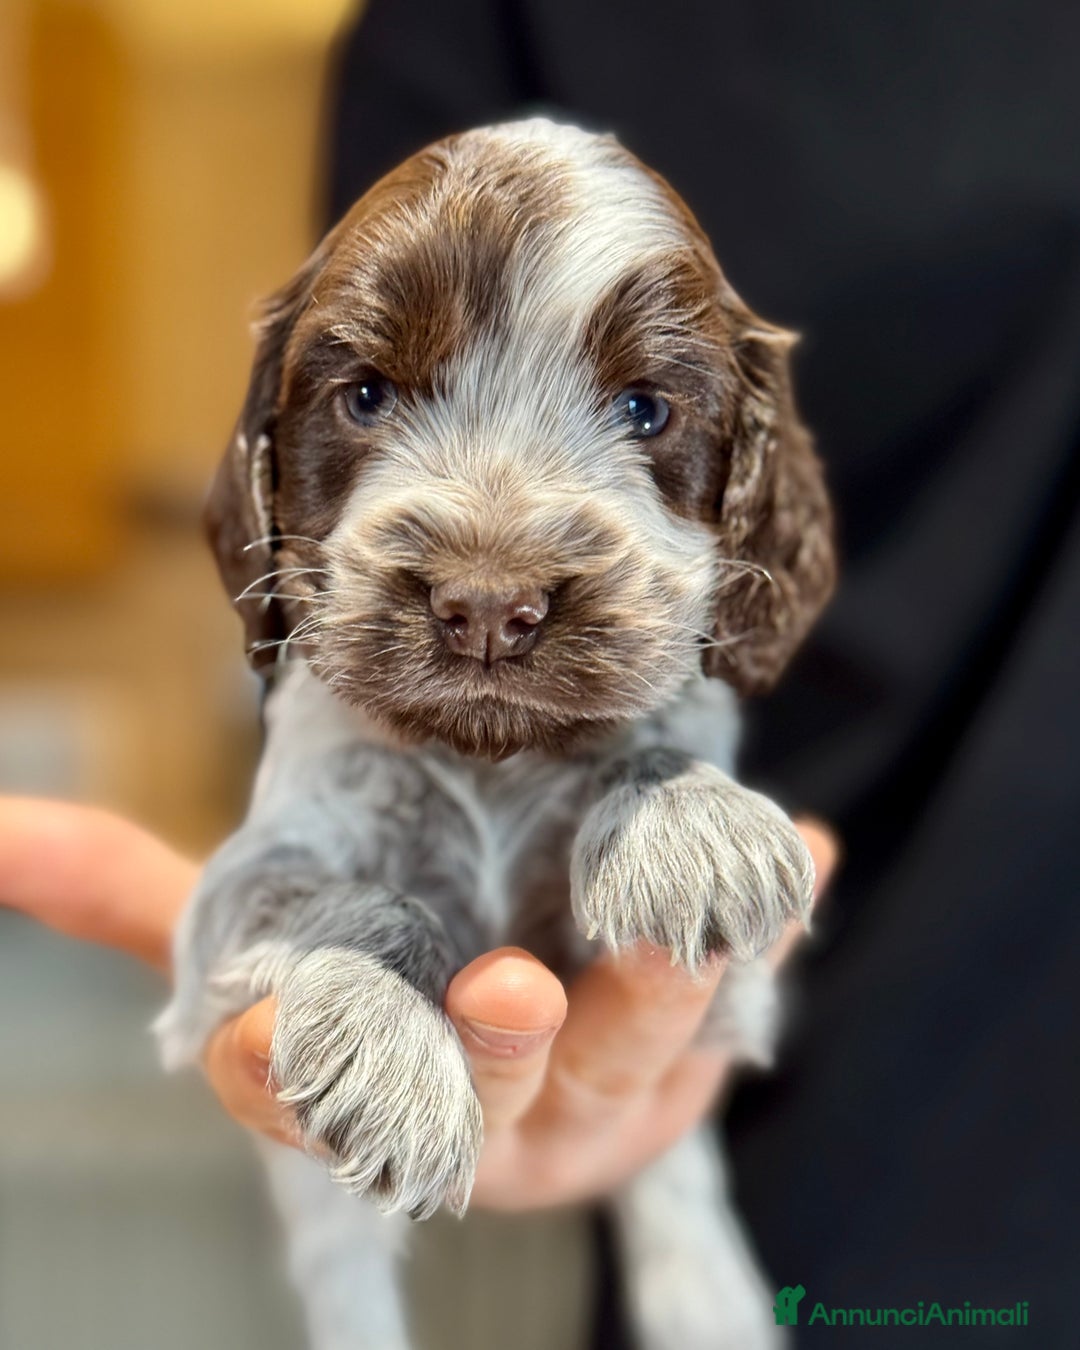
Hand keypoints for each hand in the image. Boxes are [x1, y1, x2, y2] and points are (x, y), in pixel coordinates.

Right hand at [0, 796, 835, 1209]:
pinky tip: (799, 853)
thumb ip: (133, 890)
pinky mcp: (686, 1051)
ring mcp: (594, 1093)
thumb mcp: (262, 929)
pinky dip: (767, 919)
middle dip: (494, 1060)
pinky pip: (742, 988)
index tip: (281, 1028)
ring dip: (662, 989)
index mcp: (361, 1093)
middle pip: (485, 1104)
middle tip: (507, 993)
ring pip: (630, 1057)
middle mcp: (478, 1111)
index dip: (299, 1076)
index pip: (315, 1103)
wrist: (516, 1008)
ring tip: (690, 913)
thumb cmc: (369, 972)